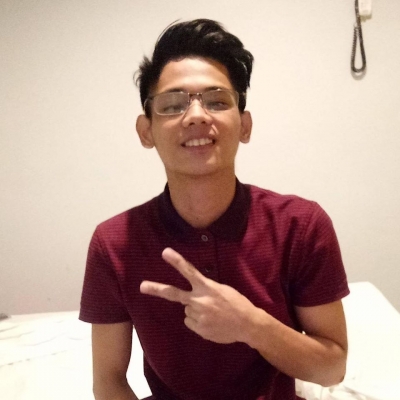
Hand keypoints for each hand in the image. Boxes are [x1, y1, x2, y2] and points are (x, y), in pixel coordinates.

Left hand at [140, 247, 257, 343]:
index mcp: (207, 287)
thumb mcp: (222, 289)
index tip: (165, 252)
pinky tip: (211, 322)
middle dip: (156, 289)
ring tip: (212, 313)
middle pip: (173, 293)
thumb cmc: (236, 303)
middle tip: (142, 286)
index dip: (176, 261)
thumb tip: (190, 298)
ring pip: (187, 310)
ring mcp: (197, 316)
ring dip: (195, 311)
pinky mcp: (198, 329)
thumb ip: (205, 290)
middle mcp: (199, 300)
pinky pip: (190, 322)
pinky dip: (198, 322)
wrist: (247, 324)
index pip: (189, 271)